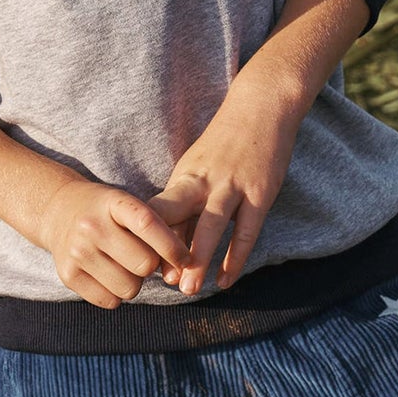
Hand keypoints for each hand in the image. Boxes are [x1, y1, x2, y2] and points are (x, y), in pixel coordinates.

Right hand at [38, 175, 189, 309]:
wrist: (57, 212)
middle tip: (142, 258)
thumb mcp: (127, 204)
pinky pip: (110, 302)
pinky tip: (107, 275)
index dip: (172, 246)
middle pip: (144, 265)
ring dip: (134, 282)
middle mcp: (91, 226)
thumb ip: (154, 228)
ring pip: (129, 288)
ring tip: (122, 265)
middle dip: (151, 266)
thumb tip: (183, 267)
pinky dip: (115, 294)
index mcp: (112, 202)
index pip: (148, 224)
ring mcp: (77, 252)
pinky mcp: (68, 276)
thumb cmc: (106, 211)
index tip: (185, 259)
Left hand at [150, 84, 302, 295]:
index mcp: (184, 175)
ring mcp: (234, 186)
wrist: (262, 107)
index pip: (159, 208)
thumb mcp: (198, 169)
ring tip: (188, 289)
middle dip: (166, 250)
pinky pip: (247, 231)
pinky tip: (225, 280)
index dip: (145, 235)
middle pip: (178, 216)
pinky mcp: (261, 193)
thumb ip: (186, 205)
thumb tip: (166, 246)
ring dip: (199, 259)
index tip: (135, 262)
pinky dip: (236, 257)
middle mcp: (204, 180)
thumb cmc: (225, 143)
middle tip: (157, 283)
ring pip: (212, 226)